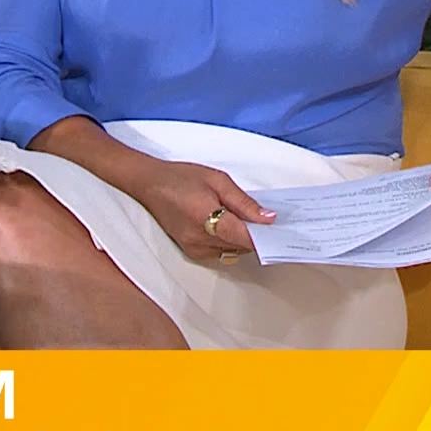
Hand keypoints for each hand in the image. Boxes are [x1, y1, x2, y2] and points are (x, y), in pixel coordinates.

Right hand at [127, 160, 275, 261]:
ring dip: (242, 238)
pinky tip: (226, 224)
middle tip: (264, 217)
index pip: (245, 238)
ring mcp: (194, 249)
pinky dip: (229, 241)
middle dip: (255, 234)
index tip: (281, 230)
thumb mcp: (218, 180)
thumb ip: (244, 202)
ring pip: (233, 251)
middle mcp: (200, 240)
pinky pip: (221, 252)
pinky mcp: (191, 252)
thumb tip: (268, 218)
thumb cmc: (180, 177)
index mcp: (206, 218)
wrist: (149, 184)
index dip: (266, 237)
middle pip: (241, 247)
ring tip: (240, 216)